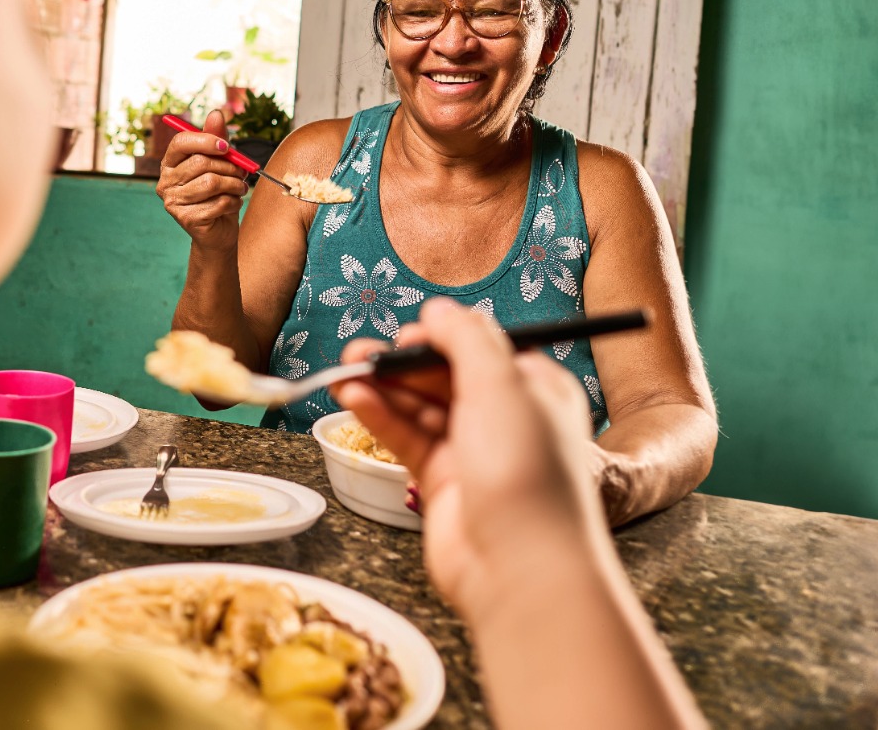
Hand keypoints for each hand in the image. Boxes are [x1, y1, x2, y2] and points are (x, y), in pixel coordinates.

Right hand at [156, 109, 249, 253]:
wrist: (217, 232)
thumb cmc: (218, 194)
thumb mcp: (220, 163)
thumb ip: (216, 139)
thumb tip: (216, 113)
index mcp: (170, 163)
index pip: (181, 142)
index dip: (206, 140)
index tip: (227, 146)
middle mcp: (165, 182)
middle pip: (200, 162)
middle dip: (228, 166)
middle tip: (242, 172)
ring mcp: (173, 202)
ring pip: (212, 182)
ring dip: (234, 185)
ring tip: (239, 189)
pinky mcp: (186, 219)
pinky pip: (218, 202)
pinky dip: (233, 202)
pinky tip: (232, 205)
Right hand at [331, 298, 608, 619]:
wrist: (521, 568)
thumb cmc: (526, 474)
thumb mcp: (500, 384)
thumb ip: (466, 339)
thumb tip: (438, 309)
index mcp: (534, 389)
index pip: (482, 348)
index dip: (442, 338)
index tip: (409, 334)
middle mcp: (505, 418)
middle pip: (444, 376)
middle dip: (403, 362)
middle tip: (361, 352)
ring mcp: (472, 452)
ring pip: (419, 407)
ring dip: (383, 388)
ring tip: (344, 373)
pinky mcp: (443, 482)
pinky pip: (406, 438)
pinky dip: (380, 417)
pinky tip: (353, 399)